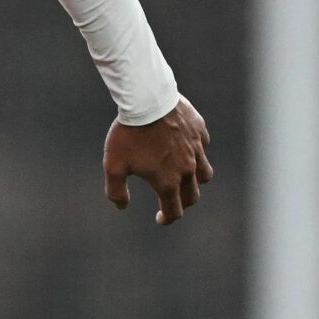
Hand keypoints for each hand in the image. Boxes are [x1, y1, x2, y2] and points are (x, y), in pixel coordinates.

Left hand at [104, 97, 213, 224]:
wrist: (146, 100)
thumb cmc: (128, 134)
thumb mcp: (113, 165)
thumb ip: (116, 191)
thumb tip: (122, 207)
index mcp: (167, 182)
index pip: (174, 211)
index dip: (167, 218)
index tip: (161, 217)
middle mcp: (187, 169)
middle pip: (193, 196)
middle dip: (183, 203)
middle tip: (172, 201)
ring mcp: (196, 150)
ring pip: (205, 174)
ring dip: (196, 181)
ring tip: (185, 178)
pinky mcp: (199, 131)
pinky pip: (203, 147)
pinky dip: (196, 153)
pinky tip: (184, 148)